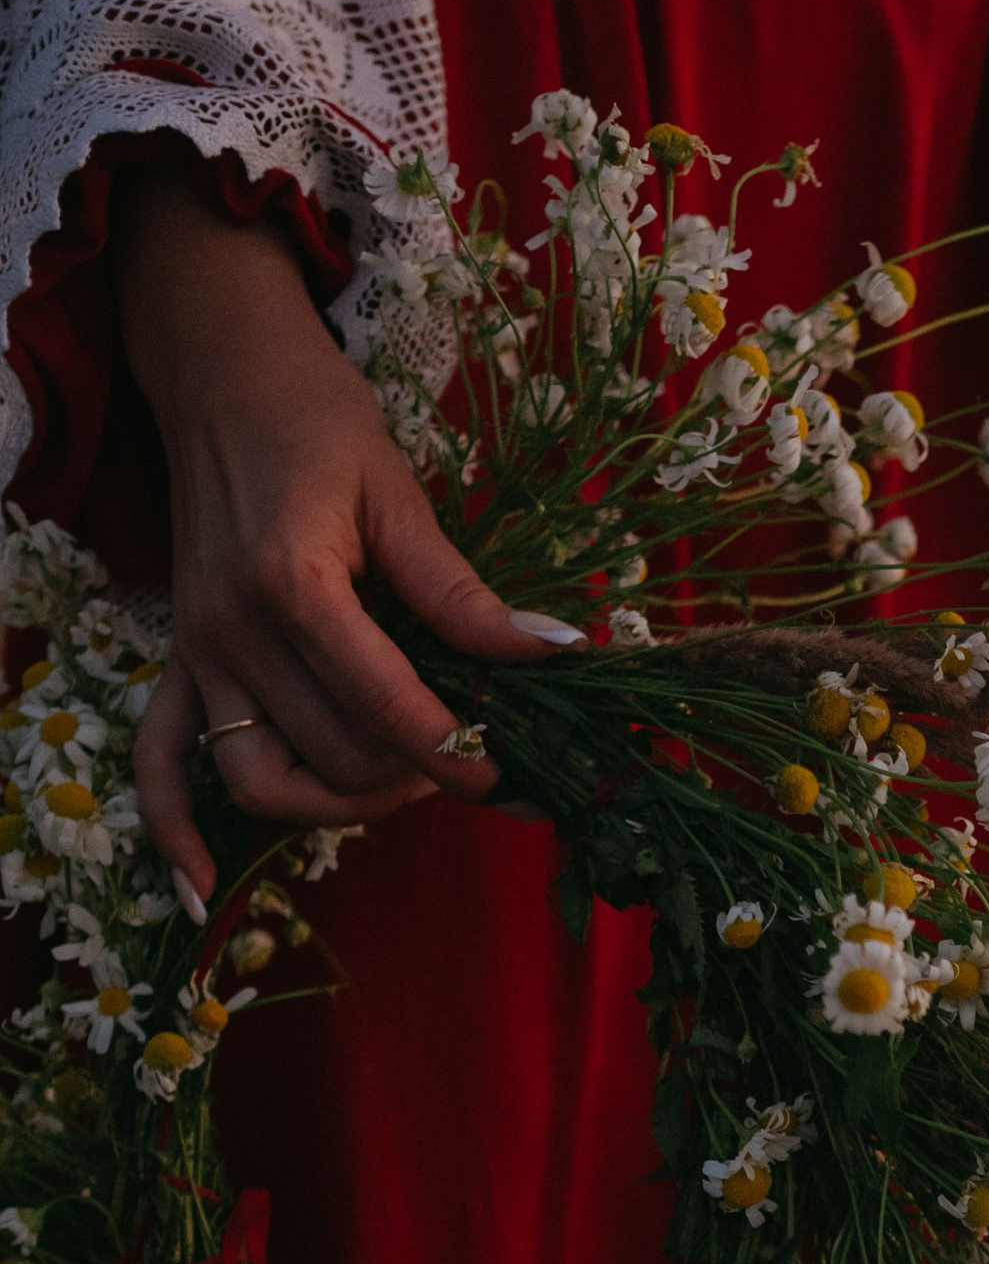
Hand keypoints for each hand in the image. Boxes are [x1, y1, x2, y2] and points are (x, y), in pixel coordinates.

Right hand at [115, 160, 563, 900]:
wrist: (222, 376)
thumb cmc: (319, 421)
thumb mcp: (401, 494)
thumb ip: (463, 592)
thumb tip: (551, 653)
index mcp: (293, 584)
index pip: (386, 708)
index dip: (458, 750)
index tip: (512, 767)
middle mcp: (232, 631)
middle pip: (336, 756)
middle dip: (415, 773)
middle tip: (475, 750)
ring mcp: (198, 654)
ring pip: (263, 782)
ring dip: (338, 804)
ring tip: (403, 779)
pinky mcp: (181, 664)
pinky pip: (162, 763)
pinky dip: (176, 831)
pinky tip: (203, 887)